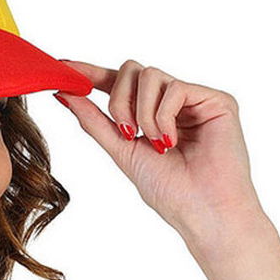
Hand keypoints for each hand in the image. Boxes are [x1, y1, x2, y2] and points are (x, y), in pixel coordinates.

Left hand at [54, 59, 266, 243]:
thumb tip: (64, 93)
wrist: (203, 213)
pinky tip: (172, 141)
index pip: (115, 83)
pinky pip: (174, 88)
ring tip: (156, 143)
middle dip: (119, 101)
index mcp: (148, 112)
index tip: (62, 66)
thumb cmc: (169, 190)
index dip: (89, 73)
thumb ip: (94, 120)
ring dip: (142, 113)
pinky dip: (163, 116)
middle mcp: (170, 100)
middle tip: (128, 133)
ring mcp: (194, 98)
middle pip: (129, 70)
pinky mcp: (217, 100)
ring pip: (148, 74)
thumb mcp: (120, 149)